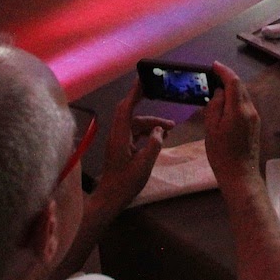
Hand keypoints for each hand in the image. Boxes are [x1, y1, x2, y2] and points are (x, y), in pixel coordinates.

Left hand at [94, 81, 173, 206]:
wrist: (110, 199)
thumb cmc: (125, 183)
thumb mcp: (144, 164)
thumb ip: (154, 144)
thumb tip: (159, 131)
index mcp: (120, 135)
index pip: (126, 107)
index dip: (134, 92)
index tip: (143, 80)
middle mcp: (117, 135)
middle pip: (132, 114)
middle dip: (148, 109)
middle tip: (161, 102)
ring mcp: (118, 142)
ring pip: (135, 125)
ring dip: (151, 125)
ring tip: (170, 129)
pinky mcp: (121, 149)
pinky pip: (135, 134)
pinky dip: (147, 133)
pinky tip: (159, 138)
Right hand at [204, 62, 259, 189]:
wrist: (240, 175)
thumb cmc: (222, 154)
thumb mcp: (211, 129)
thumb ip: (215, 107)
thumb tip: (218, 92)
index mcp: (239, 110)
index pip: (233, 82)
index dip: (224, 71)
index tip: (213, 65)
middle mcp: (251, 110)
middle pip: (241, 87)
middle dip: (227, 79)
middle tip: (212, 76)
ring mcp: (255, 117)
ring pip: (244, 96)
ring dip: (232, 89)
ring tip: (216, 89)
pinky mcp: (255, 124)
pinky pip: (245, 105)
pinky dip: (235, 99)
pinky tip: (225, 104)